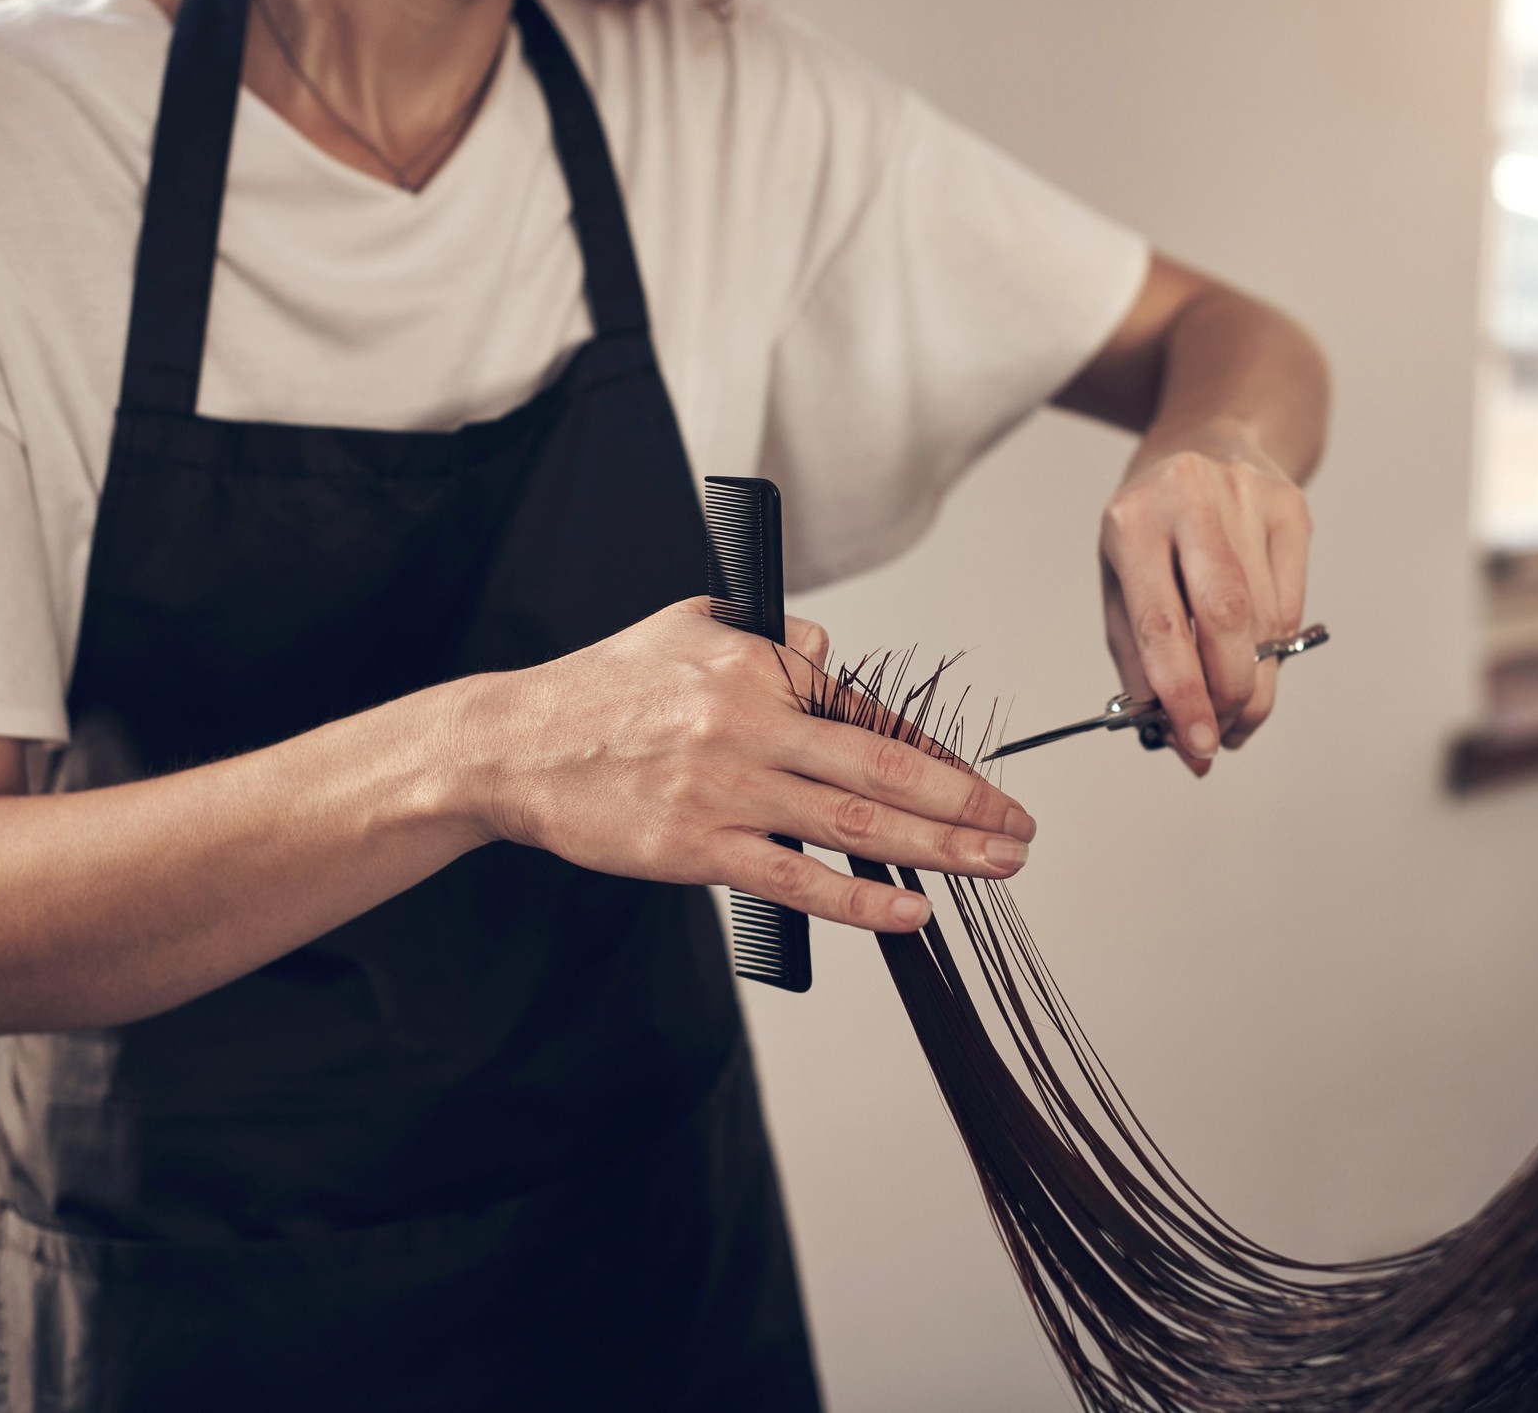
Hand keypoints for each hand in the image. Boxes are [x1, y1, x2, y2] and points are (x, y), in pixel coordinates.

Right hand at [480, 599, 1037, 931]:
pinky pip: (795, 878)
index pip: (869, 709)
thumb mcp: (687, 625)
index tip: (976, 786)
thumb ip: (769, 634)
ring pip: (855, 821)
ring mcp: (725, 788)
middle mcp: (750, 719)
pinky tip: (911, 912)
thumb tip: (832, 655)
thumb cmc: (602, 688)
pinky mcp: (695, 848)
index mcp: (757, 659)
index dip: (933, 753)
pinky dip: (860, 898)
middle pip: (885, 765)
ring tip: (999, 864)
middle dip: (967, 802)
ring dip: (942, 848)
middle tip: (1022, 827)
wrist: (515, 743)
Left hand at [1099, 426, 1311, 775]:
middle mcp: (1189, 500)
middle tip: (1222, 736)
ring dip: (1254, 684)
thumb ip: (1138, 661)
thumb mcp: (1120, 580)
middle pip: (1224, 619)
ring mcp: (1247, 498)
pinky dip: (1277, 648)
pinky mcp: (1291, 507)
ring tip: (1237, 714)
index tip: (1195, 742)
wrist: (1208, 439)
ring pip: (1265, 619)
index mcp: (1131, 521)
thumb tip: (1170, 734)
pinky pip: (1292, 602)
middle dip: (1227, 693)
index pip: (1160, 623)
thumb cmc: (1154, 522)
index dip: (1182, 693)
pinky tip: (1259, 661)